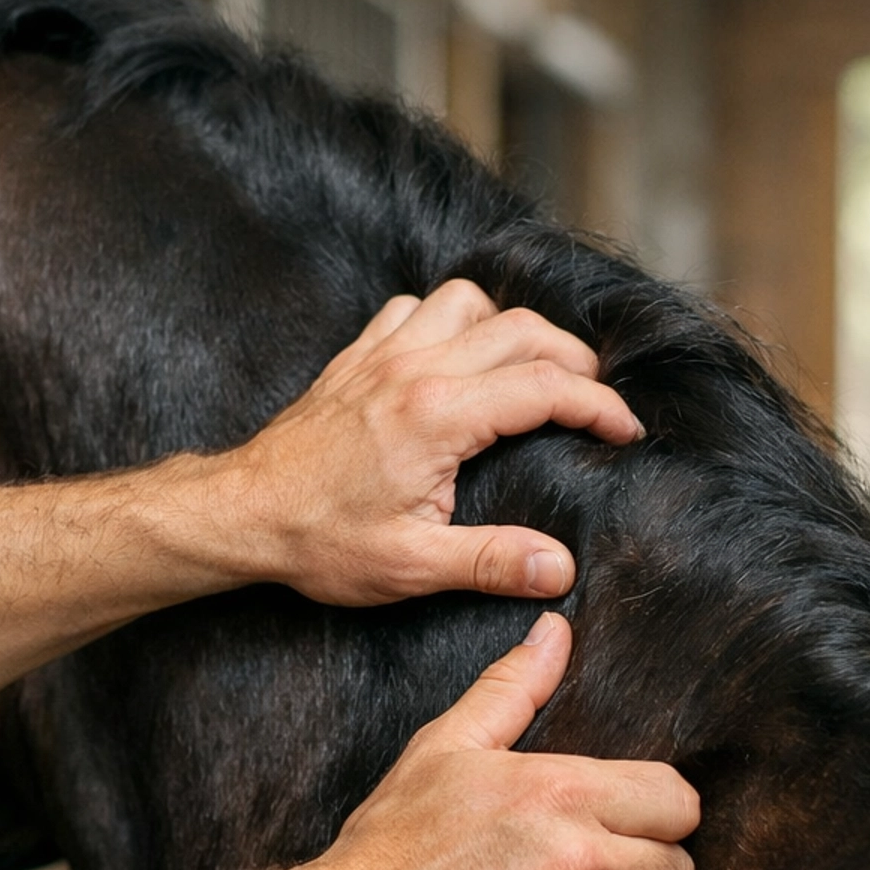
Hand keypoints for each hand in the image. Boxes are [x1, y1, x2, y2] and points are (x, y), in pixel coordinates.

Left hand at [219, 278, 641, 605]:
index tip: (627, 431)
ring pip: (470, 301)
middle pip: (522, 330)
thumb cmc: (319, 541)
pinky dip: (452, 319)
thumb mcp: (411, 566)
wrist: (242, 513)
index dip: (600, 406)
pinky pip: (417, 308)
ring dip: (512, 326)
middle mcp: (415, 368)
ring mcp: (384, 354)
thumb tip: (558, 568)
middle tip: (596, 399)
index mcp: (439, 415)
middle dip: (574, 359)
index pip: (546, 388)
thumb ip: (491, 563)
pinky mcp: (358, 356)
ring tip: (534, 368)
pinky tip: (460, 356)